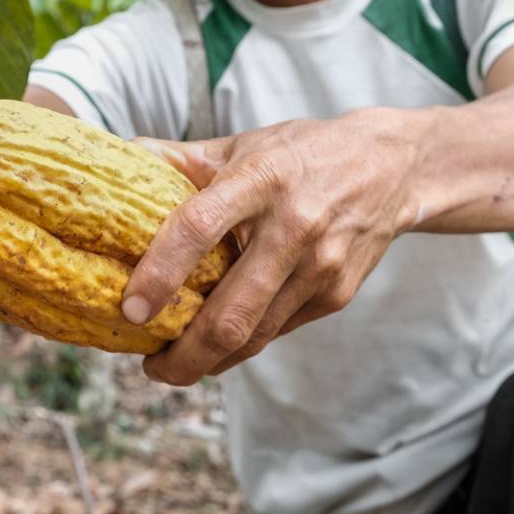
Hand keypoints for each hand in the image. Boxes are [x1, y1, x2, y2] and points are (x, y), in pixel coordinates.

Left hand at [123, 110, 423, 385]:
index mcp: (259, 180)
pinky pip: (279, 331)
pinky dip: (244, 343)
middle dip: (183, 356)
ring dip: (209, 361)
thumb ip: (182, 159)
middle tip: (151, 367)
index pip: (199, 228)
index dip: (160, 273)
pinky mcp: (337, 293)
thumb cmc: (301, 153)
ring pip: (255, 335)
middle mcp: (293, 226)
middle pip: (232, 313)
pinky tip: (219, 343)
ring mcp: (320, 265)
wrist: (392, 166)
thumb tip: (122, 156)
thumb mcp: (243, 145)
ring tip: (175, 364)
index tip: (130, 309)